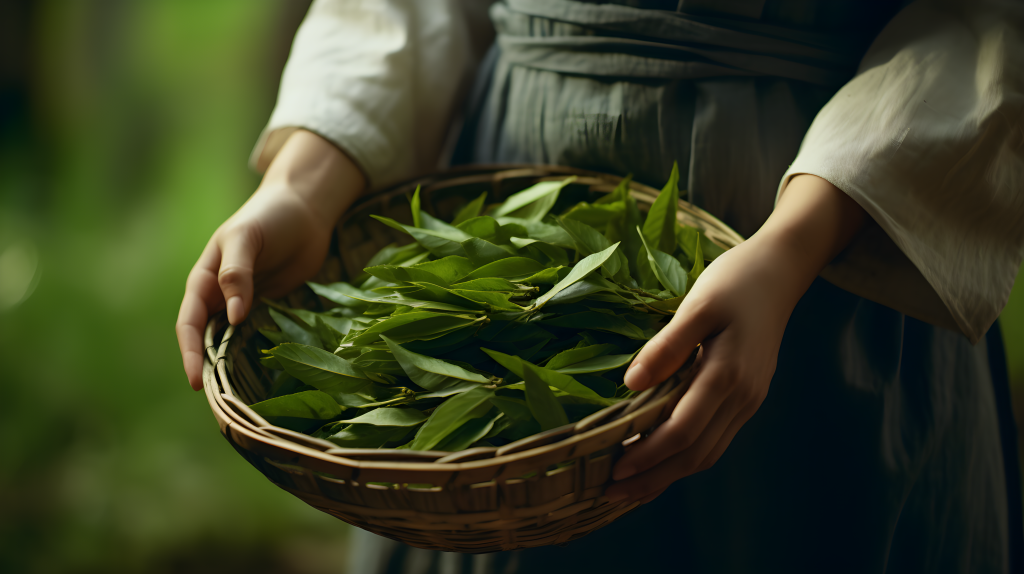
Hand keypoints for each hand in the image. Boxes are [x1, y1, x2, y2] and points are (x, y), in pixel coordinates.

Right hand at [175, 130, 364, 390]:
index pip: (190, 322)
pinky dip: (258, 355)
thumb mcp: (247, 238)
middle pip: (207, 339)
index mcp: (204, 278)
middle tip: (216, 405)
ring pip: (231, 342)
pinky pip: (259, 337)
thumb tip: (233, 317)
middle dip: (207, 369)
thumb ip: (237, 273)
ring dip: (231, 366)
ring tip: (238, 400)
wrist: (306, 209)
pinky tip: (266, 376)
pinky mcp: (270, 308)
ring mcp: (245, 304)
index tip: (195, 381)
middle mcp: (220, 296)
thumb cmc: (270, 216)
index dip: (190, 352)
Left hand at [606, 174, 865, 502]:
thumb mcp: (697, 305)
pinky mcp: (747, 397)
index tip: (612, 471)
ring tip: (630, 489)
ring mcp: (748, 400)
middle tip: (609, 494)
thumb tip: (631, 385)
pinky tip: (662, 461)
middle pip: (694, 454)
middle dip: (652, 478)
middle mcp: (741, 397)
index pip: (682, 431)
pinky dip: (686, 458)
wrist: (781, 272)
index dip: (647, 455)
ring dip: (668, 475)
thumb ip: (666, 347)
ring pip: (707, 453)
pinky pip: (715, 439)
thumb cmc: (734, 282)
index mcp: (726, 375)